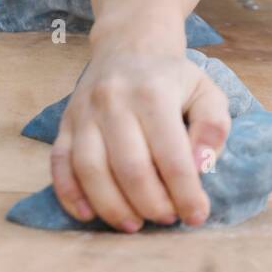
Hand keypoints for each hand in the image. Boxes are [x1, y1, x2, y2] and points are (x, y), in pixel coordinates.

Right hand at [50, 49, 231, 231]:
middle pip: (129, 167)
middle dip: (151, 204)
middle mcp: (113, 102)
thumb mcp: (207, 91)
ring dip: (113, 207)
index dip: (184, 192)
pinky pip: (59, 165)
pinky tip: (90, 216)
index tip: (197, 216)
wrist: (129, 45)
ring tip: (134, 225)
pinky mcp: (63, 124)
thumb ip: (213, 127)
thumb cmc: (173, 77)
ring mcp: (83, 113)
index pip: (170, 155)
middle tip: (167, 220)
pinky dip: (71, 196)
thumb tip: (200, 166)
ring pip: (90, 170)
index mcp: (153, 93)